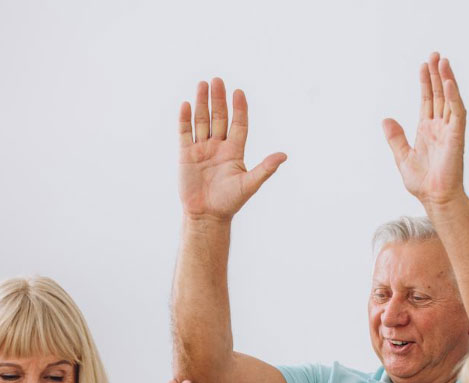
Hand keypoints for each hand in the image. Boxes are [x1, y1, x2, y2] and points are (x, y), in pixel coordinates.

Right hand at [178, 77, 286, 221]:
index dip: (239, 108)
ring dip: (202, 103)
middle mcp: (218, 147)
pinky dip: (185, 119)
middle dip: (218, 99)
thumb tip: (284, 155)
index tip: (238, 92)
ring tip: (203, 84)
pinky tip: (187, 104)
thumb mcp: (249, 184)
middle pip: (219, 118)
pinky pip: (185, 133)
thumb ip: (265, 169)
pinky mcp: (186, 156)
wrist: (206, 216)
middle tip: (217, 80)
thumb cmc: (229, 202)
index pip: (238, 124)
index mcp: (234, 152)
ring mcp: (201, 150)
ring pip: (202, 121)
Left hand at [382, 52, 466, 208]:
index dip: (426, 83)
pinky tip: (449, 82)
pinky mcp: (457, 136)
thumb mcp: (402, 157)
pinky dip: (454, 97)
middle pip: (440, 94)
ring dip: (447, 79)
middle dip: (437, 74)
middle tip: (435, 55)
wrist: (434, 198)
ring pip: (450, 99)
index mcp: (427, 130)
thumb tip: (386, 119)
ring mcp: (450, 130)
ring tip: (442, 61)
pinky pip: (457, 112)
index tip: (424, 66)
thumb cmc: (422, 182)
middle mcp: (440, 127)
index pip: (428, 100)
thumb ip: (395, 137)